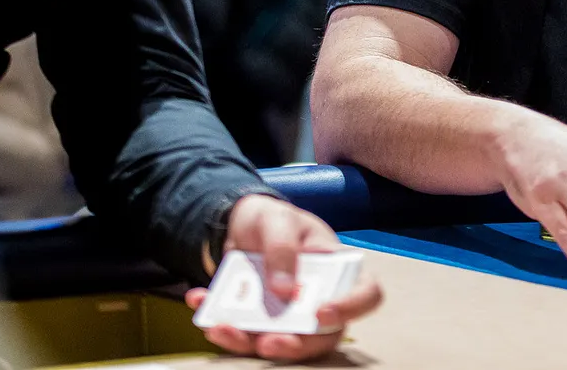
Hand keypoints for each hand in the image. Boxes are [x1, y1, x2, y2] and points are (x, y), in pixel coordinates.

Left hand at [184, 194, 383, 361]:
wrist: (239, 224)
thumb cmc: (272, 219)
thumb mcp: (278, 220)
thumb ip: (284, 249)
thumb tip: (286, 290)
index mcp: (337, 270)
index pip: (366, 294)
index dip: (352, 308)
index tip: (323, 313)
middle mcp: (317, 300)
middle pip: (323, 336)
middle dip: (296, 346)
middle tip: (269, 343)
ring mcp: (287, 317)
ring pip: (279, 343)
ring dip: (248, 343)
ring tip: (222, 328)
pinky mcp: (257, 324)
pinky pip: (242, 336)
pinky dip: (219, 325)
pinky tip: (200, 300)